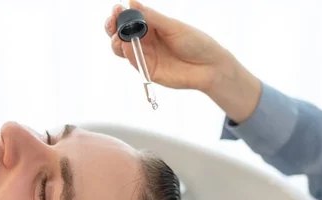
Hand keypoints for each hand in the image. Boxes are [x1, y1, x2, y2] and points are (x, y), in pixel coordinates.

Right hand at [104, 0, 260, 122]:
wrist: (209, 67)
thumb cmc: (196, 42)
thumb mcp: (172, 26)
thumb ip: (151, 17)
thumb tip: (131, 3)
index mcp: (151, 26)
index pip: (129, 19)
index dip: (119, 15)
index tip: (116, 10)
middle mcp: (146, 41)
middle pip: (121, 34)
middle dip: (112, 28)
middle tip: (112, 23)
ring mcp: (146, 56)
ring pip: (122, 49)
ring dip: (116, 42)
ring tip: (118, 37)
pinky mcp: (148, 71)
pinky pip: (134, 62)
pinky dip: (127, 53)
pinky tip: (127, 46)